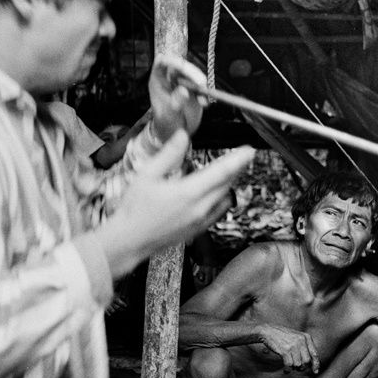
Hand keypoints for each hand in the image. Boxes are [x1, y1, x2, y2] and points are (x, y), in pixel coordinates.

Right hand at [98, 137, 252, 277]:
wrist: (129, 241)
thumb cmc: (134, 210)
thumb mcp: (147, 176)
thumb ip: (168, 155)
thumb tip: (182, 136)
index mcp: (188, 193)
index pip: (222, 172)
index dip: (238, 159)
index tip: (249, 150)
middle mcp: (199, 208)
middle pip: (227, 184)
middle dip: (236, 168)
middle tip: (242, 156)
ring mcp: (200, 221)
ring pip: (224, 198)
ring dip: (228, 183)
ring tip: (229, 171)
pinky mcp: (198, 230)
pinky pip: (218, 212)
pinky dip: (221, 199)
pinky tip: (214, 192)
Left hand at [148, 54, 208, 142]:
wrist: (174, 134)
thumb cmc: (165, 125)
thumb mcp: (168, 116)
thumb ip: (175, 102)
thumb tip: (183, 90)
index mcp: (158, 80)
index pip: (162, 62)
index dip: (172, 60)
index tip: (183, 66)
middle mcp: (170, 79)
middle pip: (182, 66)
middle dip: (193, 72)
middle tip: (201, 83)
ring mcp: (182, 83)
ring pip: (194, 74)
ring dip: (202, 84)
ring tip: (202, 101)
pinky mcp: (193, 90)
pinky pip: (202, 86)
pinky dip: (206, 93)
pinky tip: (204, 104)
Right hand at [257, 325, 319, 372]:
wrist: (269, 331)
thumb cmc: (283, 336)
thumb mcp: (297, 337)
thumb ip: (305, 347)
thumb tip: (311, 364)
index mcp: (306, 337)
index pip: (314, 354)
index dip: (316, 364)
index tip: (315, 371)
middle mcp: (302, 340)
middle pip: (307, 361)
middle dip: (302, 367)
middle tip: (296, 367)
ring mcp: (293, 345)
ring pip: (298, 364)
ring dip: (293, 368)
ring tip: (289, 365)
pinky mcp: (285, 350)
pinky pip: (289, 365)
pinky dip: (287, 369)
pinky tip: (285, 369)